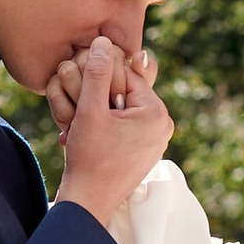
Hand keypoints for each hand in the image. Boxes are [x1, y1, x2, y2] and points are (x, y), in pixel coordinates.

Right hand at [55, 32, 172, 225]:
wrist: (89, 201)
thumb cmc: (89, 157)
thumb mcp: (90, 110)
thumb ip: (97, 73)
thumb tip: (103, 42)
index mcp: (157, 113)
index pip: (126, 75)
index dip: (100, 78)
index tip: (82, 94)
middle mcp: (164, 125)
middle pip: (125, 92)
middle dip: (99, 98)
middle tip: (80, 116)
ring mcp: (156, 140)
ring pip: (123, 109)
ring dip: (99, 113)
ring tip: (82, 130)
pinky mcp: (146, 152)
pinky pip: (124, 126)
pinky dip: (106, 127)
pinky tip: (90, 139)